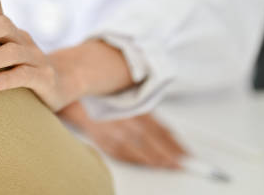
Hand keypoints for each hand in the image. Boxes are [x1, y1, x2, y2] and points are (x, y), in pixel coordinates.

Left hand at [0, 0, 77, 111]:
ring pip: (12, 52)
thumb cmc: (16, 67)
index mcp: (8, 30)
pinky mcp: (44, 78)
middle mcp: (22, 38)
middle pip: (3, 25)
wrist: (60, 84)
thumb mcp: (0, 50)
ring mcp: (35, 57)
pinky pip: (24, 76)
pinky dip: (4, 80)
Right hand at [59, 102, 186, 168]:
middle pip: (151, 141)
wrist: (78, 95)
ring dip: (152, 160)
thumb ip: (148, 115)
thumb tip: (169, 135)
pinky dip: (133, 160)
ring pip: (136, 150)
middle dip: (167, 154)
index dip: (174, 143)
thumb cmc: (107, 97)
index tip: (186, 154)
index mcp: (134, 108)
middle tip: (181, 164)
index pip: (159, 129)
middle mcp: (124, 119)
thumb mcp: (130, 100)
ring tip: (166, 166)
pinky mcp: (101, 140)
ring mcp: (111, 131)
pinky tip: (143, 164)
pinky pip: (120, 154)